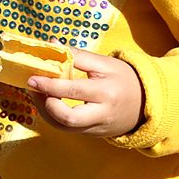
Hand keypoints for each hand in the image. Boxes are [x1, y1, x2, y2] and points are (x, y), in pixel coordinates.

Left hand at [28, 52, 144, 136]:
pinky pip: (67, 129)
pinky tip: (46, 101)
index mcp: (106, 92)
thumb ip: (77, 55)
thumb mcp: (105, 63)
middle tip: (33, 87)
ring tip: (36, 92)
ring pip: (63, 127)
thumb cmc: (124, 79)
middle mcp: (101, 114)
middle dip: (45, 104)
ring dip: (44, 110)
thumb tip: (51, 45)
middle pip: (68, 119)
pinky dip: (52, 116)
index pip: (74, 90)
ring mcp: (96, 127)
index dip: (50, 84)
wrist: (146, 104)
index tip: (32, 77)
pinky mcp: (91, 134)